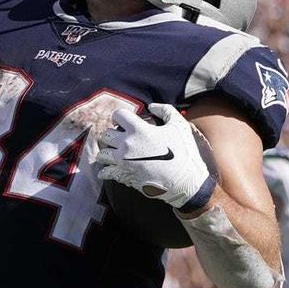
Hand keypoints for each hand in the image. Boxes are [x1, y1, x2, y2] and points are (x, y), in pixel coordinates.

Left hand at [96, 104, 213, 210]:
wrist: (186, 181)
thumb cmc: (184, 152)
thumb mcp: (179, 125)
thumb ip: (165, 110)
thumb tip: (151, 106)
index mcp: (139, 130)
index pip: (118, 115)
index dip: (120, 117)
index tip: (124, 122)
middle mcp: (127, 144)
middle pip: (106, 134)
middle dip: (112, 135)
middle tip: (119, 139)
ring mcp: (123, 162)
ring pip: (102, 154)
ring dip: (107, 152)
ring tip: (114, 154)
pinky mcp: (123, 176)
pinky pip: (105, 172)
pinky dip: (105, 171)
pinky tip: (110, 169)